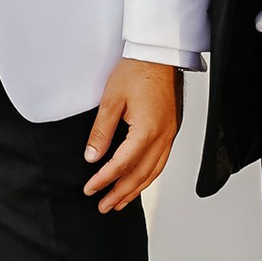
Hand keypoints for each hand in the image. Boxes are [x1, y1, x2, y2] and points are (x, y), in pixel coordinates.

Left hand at [84, 59, 180, 211]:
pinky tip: (139, 181)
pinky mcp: (171, 130)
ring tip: (120, 203)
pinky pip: (161, 161)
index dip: (104, 180)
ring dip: (136, 189)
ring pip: (153, 171)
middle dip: (120, 193)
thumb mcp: (111, 100)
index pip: (121, 164)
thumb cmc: (136, 71)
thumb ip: (101, 132)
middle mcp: (162, 137)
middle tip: (103, 206)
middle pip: (140, 175)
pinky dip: (149, 176)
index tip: (90, 190)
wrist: (159, 54)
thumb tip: (92, 157)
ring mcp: (170, 135)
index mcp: (147, 131)